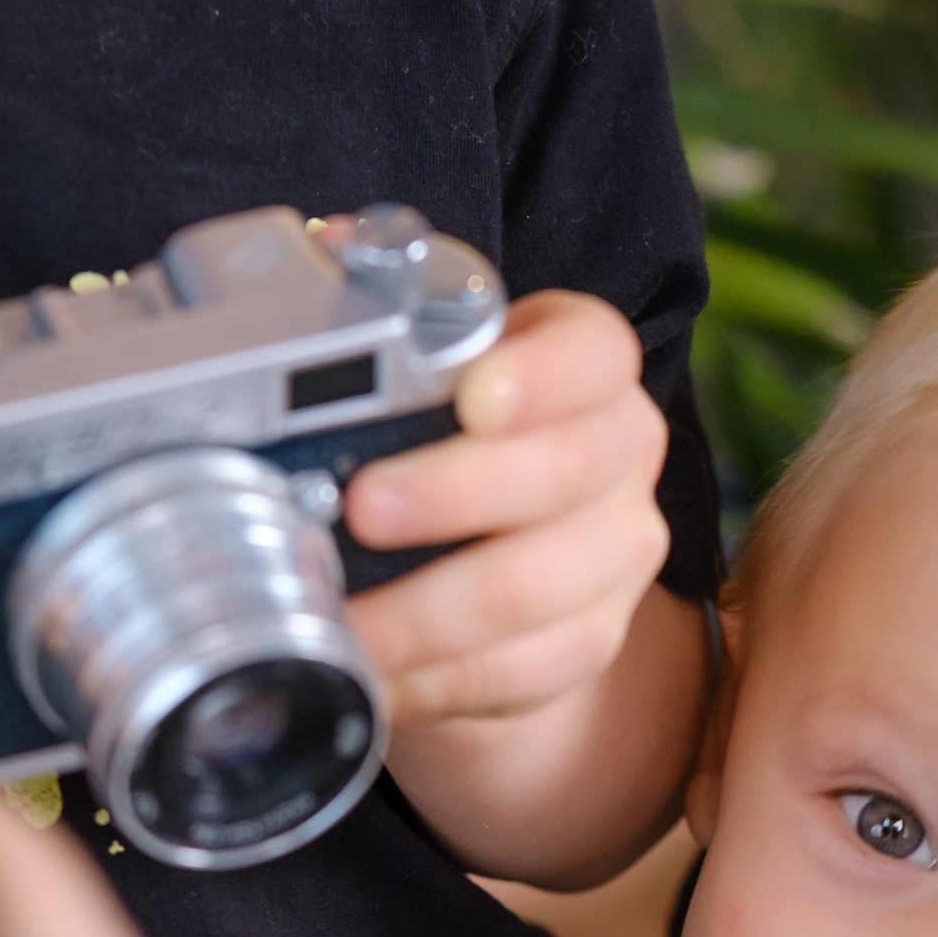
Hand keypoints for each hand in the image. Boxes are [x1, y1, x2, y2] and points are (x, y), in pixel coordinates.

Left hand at [344, 290, 669, 734]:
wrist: (497, 555)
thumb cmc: (440, 438)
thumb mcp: (425, 363)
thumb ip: (381, 313)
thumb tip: (318, 257)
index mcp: (587, 366)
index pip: (594, 354)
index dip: (543, 374)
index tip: (476, 395)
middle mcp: (619, 455)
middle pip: (565, 475)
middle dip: (455, 495)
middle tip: (362, 509)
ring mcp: (615, 555)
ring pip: (537, 589)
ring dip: (428, 611)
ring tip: (345, 618)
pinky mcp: (591, 642)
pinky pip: (523, 672)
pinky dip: (439, 679)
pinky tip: (378, 671)